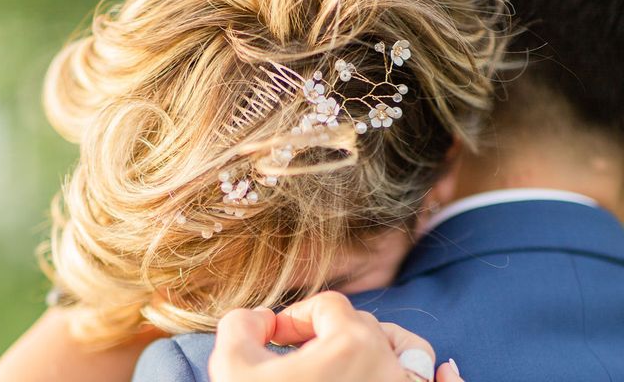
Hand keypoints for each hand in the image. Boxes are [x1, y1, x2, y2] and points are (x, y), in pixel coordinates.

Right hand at [209, 291, 463, 381]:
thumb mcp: (233, 370)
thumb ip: (240, 325)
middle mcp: (390, 366)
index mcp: (352, 344)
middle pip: (363, 324)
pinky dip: (446, 379)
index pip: (327, 306)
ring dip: (383, 345)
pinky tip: (446, 373)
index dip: (295, 316)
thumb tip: (259, 318)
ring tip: (349, 361)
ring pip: (408, 350)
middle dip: (326, 333)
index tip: (274, 339)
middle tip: (296, 360)